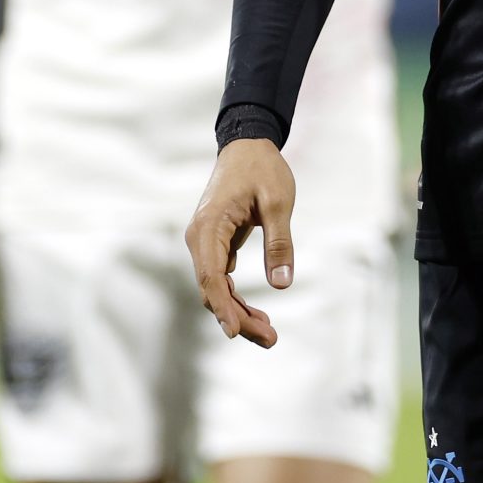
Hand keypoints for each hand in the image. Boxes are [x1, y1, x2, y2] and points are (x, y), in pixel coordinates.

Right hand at [185, 139, 296, 347]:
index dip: (223, 307)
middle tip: (270, 338)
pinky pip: (221, 278)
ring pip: (216, 288)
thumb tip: (282, 284)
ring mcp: (205, 242)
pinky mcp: (215, 244)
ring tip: (268, 333)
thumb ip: (279, 243)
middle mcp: (199, 238)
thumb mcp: (277, 203)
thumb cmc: (262, 168)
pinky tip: (257, 315)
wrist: (248, 143)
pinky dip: (236, 297)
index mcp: (209, 226)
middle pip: (212, 289)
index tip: (236, 333)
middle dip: (237, 317)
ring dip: (238, 311)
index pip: (212, 277)